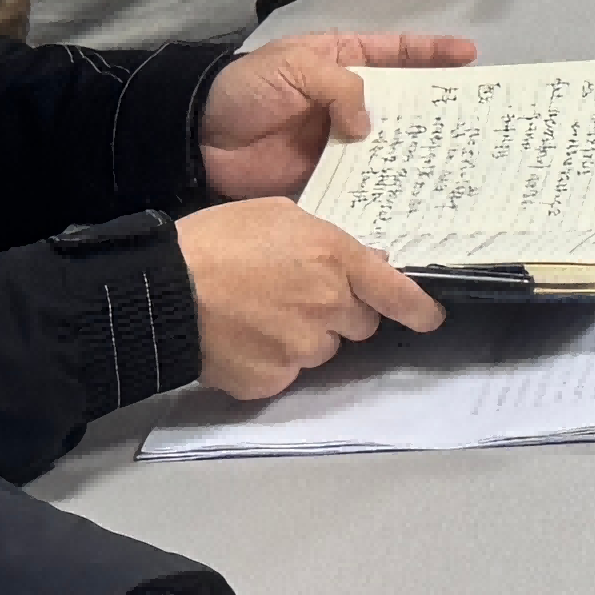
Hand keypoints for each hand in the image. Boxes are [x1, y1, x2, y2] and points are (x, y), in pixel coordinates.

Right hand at [175, 197, 442, 396]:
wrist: (164, 290)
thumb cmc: (214, 241)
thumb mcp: (278, 215)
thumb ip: (326, 240)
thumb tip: (362, 262)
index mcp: (335, 259)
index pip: (396, 293)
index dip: (418, 308)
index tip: (429, 318)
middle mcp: (329, 306)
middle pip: (359, 323)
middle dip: (339, 312)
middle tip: (297, 295)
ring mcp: (302, 348)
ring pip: (322, 349)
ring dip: (304, 336)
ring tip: (259, 313)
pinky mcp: (273, 379)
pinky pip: (287, 373)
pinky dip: (271, 360)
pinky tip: (243, 337)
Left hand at [197, 27, 477, 197]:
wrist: (198, 136)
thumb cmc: (247, 88)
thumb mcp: (295, 68)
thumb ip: (339, 88)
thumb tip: (370, 127)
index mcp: (343, 62)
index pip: (397, 53)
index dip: (433, 54)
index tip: (470, 57)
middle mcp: (348, 101)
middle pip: (402, 104)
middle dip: (436, 112)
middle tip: (476, 122)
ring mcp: (339, 141)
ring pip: (387, 146)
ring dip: (415, 155)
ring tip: (455, 165)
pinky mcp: (327, 176)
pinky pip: (361, 182)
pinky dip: (382, 190)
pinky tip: (411, 199)